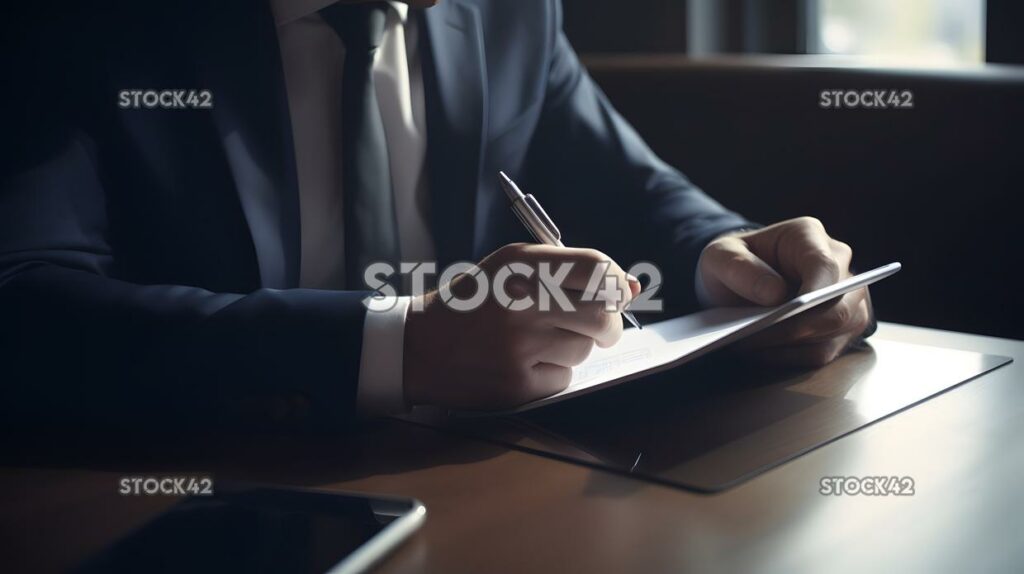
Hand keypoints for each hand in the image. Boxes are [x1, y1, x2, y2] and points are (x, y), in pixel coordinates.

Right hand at [403, 243, 639, 409]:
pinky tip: (523, 364)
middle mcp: (523, 302)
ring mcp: (520, 346)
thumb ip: (570, 272)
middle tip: (599, 328)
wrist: (419, 346)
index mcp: (522, 265)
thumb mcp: (512, 269)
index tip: (615, 293)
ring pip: (584, 350)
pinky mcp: (517, 383)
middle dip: (610, 325)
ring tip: (539, 342)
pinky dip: (553, 373)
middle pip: (603, 315)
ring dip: (574, 348)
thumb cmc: (475, 304)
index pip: (598, 268)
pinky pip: (563, 378)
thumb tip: (632, 287)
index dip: (616, 283)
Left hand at [698, 217, 872, 366]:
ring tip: (749, 344)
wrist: (738, 281)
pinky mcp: (841, 328)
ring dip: (791, 345)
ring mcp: (846, 298)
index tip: (790, 310)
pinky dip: (791, 356)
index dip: (814, 291)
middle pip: (838, 307)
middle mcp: (838, 265)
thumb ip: (739, 267)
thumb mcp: (719, 256)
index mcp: (809, 236)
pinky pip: (824, 352)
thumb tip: (775, 294)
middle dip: (796, 327)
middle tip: (754, 336)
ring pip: (834, 333)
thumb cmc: (733, 264)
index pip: (824, 266)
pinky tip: (761, 353)